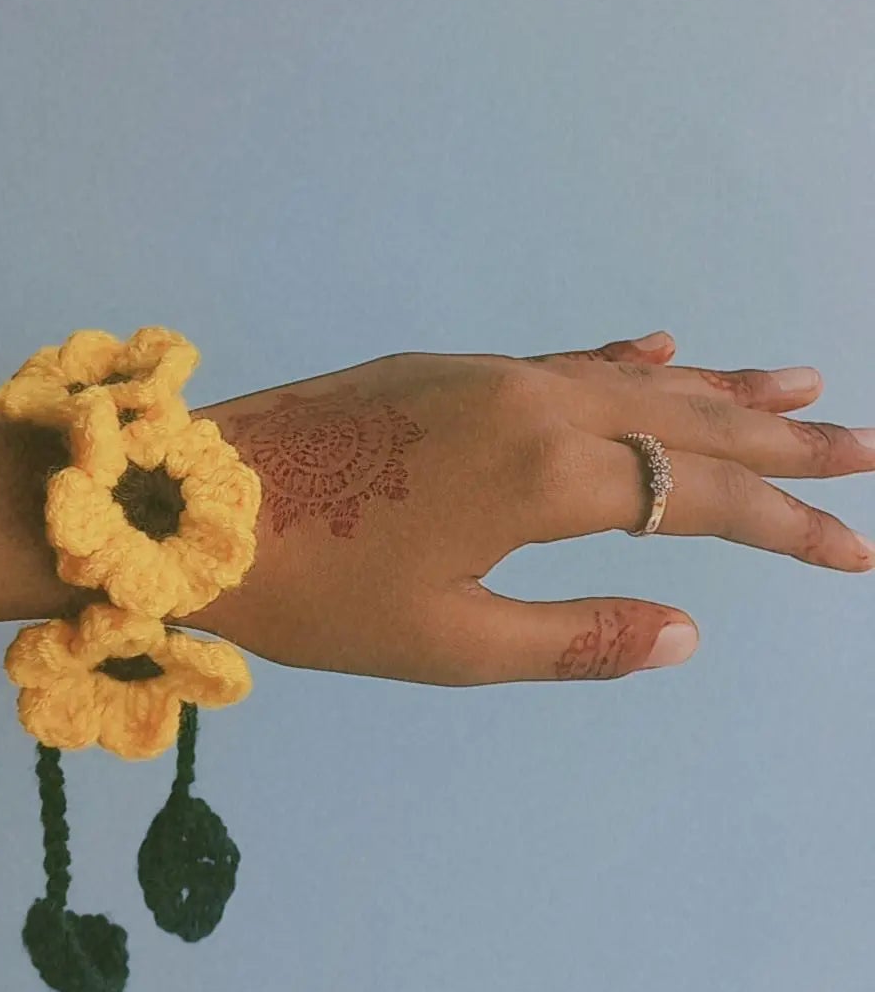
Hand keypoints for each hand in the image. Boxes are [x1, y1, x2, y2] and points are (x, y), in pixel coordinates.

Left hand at [167, 331, 874, 683]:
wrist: (186, 507)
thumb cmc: (313, 591)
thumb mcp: (449, 644)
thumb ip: (577, 635)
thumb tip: (689, 631)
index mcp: (545, 473)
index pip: (701, 499)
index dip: (789, 528)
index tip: (860, 552)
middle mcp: (533, 402)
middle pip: (687, 422)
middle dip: (783, 445)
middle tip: (868, 448)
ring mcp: (487, 375)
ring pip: (631, 380)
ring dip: (719, 391)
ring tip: (799, 388)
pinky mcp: (446, 369)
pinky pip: (563, 360)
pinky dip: (624, 361)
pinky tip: (660, 348)